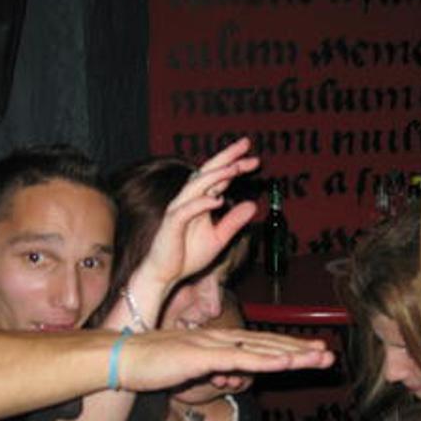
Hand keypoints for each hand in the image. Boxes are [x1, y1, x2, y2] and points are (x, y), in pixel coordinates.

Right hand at [117, 328, 333, 391]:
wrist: (122, 357)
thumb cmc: (151, 364)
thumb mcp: (189, 369)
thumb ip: (210, 370)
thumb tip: (224, 376)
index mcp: (219, 341)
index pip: (260, 345)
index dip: (288, 349)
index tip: (312, 353)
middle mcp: (221, 338)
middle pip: (268, 345)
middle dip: (300, 350)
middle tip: (329, 353)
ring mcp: (213, 346)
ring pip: (261, 351)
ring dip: (293, 355)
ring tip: (319, 357)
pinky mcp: (203, 356)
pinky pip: (240, 359)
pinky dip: (265, 361)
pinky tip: (285, 363)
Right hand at [139, 138, 258, 289]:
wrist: (165, 275)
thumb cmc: (187, 256)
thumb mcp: (218, 238)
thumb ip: (233, 221)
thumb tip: (253, 205)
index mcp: (201, 202)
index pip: (220, 178)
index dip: (237, 167)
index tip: (255, 161)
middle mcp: (189, 200)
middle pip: (208, 172)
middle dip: (227, 157)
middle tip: (246, 145)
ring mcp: (179, 209)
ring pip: (197, 185)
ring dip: (216, 175)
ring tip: (235, 168)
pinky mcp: (171, 223)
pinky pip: (187, 209)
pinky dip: (202, 203)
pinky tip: (218, 200)